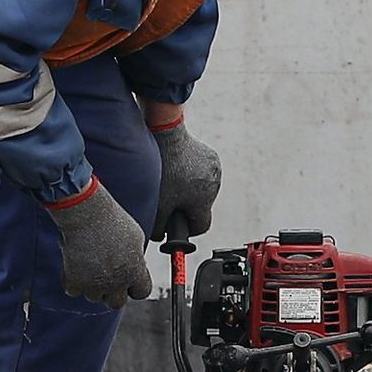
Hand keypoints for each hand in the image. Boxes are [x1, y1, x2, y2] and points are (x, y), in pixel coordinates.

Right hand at [46, 181, 153, 307]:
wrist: (87, 213)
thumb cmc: (111, 219)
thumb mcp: (136, 237)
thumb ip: (136, 257)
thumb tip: (135, 264)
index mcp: (135, 272)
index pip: (141, 292)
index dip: (134, 286)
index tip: (128, 279)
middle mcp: (116, 282)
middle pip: (116, 303)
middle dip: (113, 292)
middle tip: (107, 277)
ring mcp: (95, 284)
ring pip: (93, 297)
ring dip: (92, 285)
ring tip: (90, 264)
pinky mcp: (75, 281)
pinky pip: (73, 290)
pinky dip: (73, 280)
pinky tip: (75, 264)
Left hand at [145, 110, 219, 245]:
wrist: (166, 133)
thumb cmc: (162, 168)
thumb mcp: (157, 203)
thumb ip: (158, 227)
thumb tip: (159, 238)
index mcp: (204, 200)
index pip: (201, 227)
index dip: (186, 229)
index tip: (175, 224)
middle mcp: (214, 185)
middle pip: (201, 207)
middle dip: (186, 206)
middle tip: (168, 199)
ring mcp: (214, 169)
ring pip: (202, 190)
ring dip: (189, 189)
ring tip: (172, 179)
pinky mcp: (211, 156)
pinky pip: (202, 173)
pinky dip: (191, 174)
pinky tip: (177, 167)